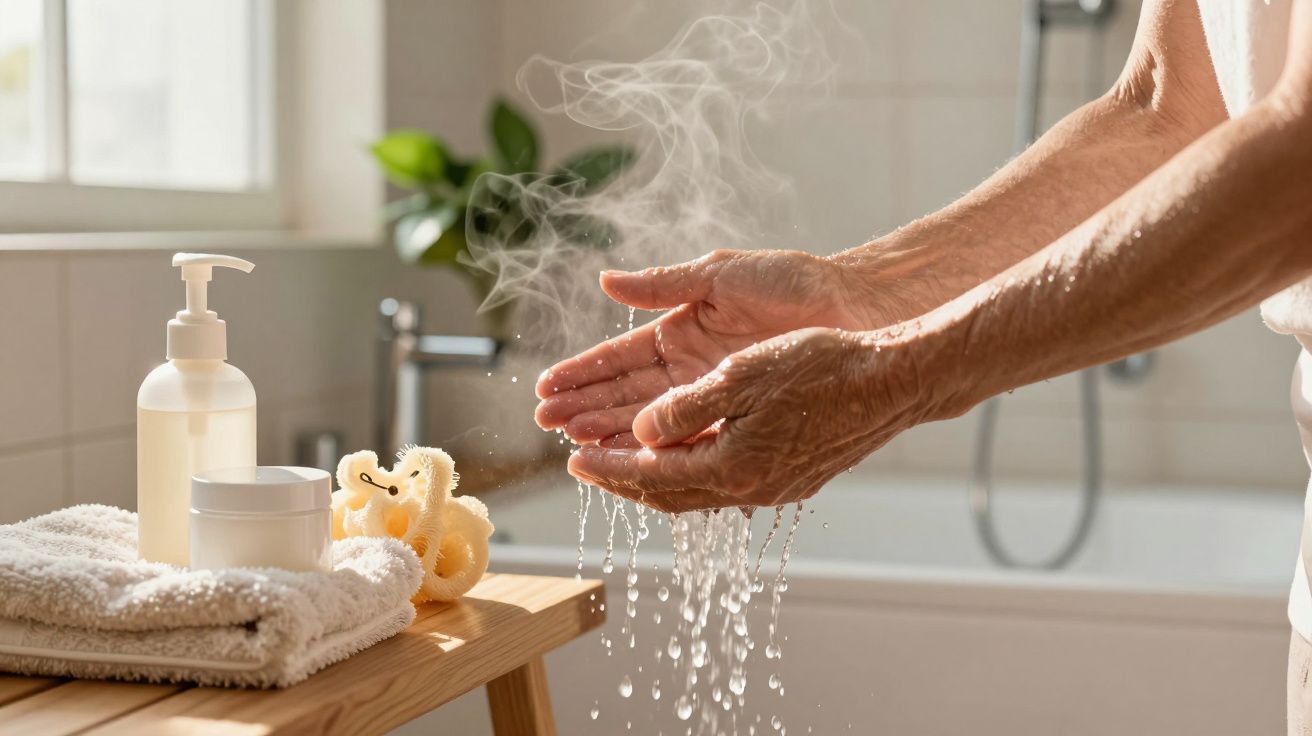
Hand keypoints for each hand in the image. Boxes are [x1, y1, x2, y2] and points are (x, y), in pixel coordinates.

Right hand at [534, 249, 912, 445]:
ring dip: (610, 432)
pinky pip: (692, 438)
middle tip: (547, 424)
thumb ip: (665, 284)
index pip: (618, 358)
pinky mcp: (740, 416)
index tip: (544, 388)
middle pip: (625, 394)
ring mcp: (713, 395)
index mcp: (680, 330)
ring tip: (572, 444)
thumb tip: (606, 282)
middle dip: (584, 408)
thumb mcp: (722, 276)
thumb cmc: (793, 283)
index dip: (581, 373)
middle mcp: (690, 368)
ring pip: (650, 420)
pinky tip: (631, 461)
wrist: (854, 309)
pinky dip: (661, 449)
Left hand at [564, 327, 943, 511]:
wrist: (895, 381)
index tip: (571, 457)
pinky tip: (686, 455)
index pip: (650, 475)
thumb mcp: (741, 375)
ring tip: (625, 460)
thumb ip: (684, 408)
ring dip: (656, 476)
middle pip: (668, 494)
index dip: (607, 465)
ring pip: (698, 492)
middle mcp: (751, 488)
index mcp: (732, 466)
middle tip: (584, 463)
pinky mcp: (794, 477)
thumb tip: (641, 431)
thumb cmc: (823, 367)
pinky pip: (726, 483)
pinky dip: (692, 471)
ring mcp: (775, 488)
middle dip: (622, 478)